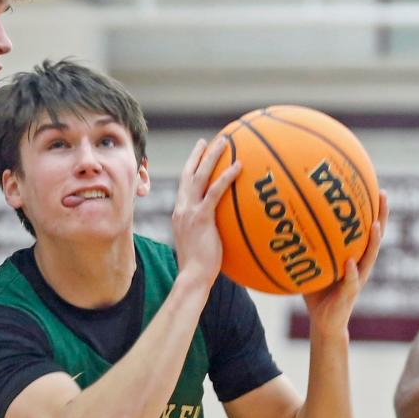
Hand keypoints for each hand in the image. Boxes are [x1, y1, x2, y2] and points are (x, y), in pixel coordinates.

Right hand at [172, 137, 240, 286]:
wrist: (193, 276)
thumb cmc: (200, 267)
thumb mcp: (201, 243)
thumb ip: (208, 231)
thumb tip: (222, 228)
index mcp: (180, 213)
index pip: (184, 186)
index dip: (190, 168)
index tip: (198, 155)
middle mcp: (182, 209)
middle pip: (188, 174)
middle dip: (197, 155)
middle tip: (207, 140)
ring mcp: (189, 212)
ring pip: (200, 177)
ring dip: (211, 157)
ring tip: (224, 142)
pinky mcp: (201, 218)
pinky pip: (215, 192)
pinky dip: (226, 177)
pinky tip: (238, 166)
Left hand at [304, 191, 387, 332]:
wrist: (323, 322)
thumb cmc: (317, 293)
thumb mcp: (311, 266)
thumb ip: (305, 249)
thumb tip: (285, 225)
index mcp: (353, 256)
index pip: (364, 228)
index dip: (369, 208)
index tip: (371, 184)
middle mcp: (360, 264)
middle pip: (375, 236)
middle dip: (381, 215)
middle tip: (382, 194)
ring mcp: (357, 279)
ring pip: (370, 257)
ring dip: (374, 241)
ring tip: (376, 225)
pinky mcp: (350, 295)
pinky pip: (352, 282)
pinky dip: (351, 272)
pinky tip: (350, 262)